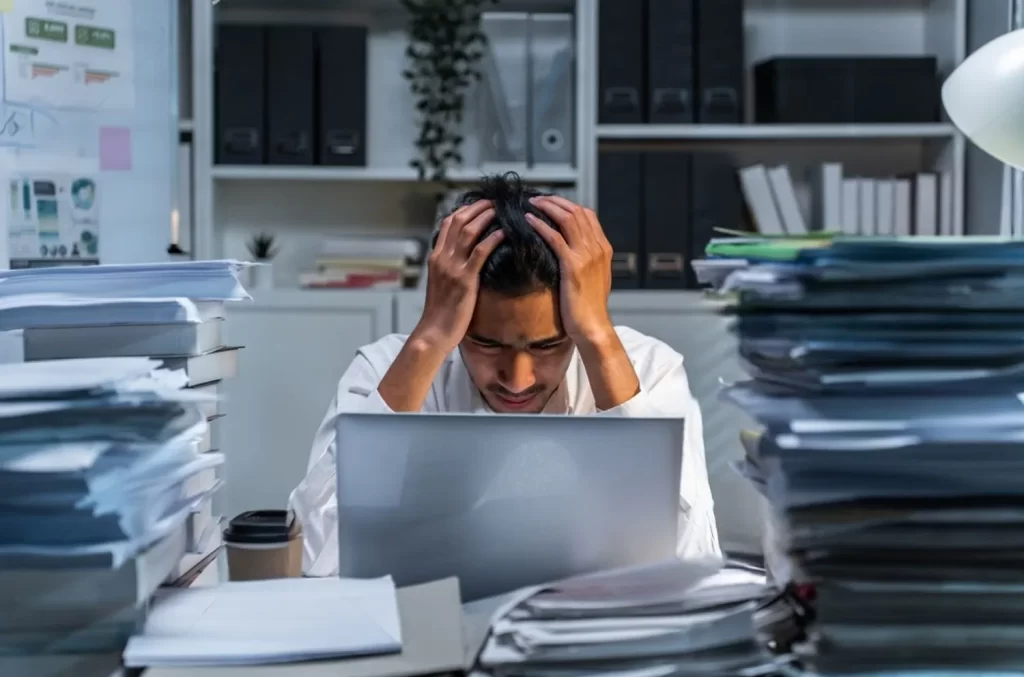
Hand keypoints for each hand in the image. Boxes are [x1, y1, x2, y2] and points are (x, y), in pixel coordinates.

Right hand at [414, 200, 502, 352]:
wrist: (434, 332)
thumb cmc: (441, 312)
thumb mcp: (442, 284)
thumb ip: (451, 267)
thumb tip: (466, 258)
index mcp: (436, 257)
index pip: (449, 223)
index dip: (466, 210)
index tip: (482, 204)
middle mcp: (442, 258)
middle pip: (459, 221)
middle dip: (478, 208)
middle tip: (495, 202)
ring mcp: (452, 267)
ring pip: (469, 231)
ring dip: (486, 217)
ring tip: (501, 210)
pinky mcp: (464, 280)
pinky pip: (480, 252)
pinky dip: (493, 238)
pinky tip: (504, 232)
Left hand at [526, 196, 614, 345]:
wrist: (593, 326)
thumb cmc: (589, 307)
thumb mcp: (593, 277)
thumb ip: (586, 259)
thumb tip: (572, 250)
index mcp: (603, 248)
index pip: (587, 214)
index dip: (567, 204)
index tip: (550, 202)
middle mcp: (597, 247)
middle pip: (576, 211)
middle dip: (555, 201)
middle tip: (537, 198)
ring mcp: (587, 256)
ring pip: (567, 219)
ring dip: (547, 207)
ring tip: (531, 203)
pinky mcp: (573, 266)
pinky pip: (555, 238)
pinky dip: (541, 225)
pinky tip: (528, 221)